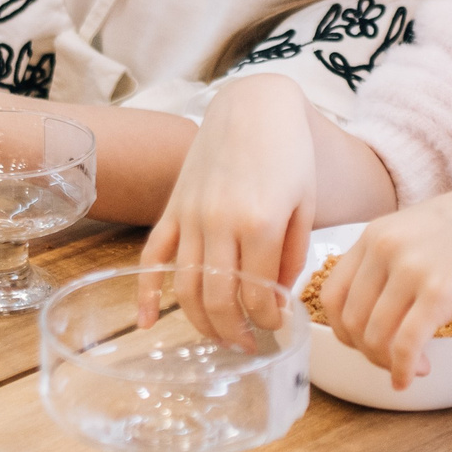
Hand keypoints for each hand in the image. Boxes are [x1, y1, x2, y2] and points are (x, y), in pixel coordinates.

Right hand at [142, 74, 318, 345]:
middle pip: (216, 299)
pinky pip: (152, 256)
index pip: (258, 296)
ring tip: (219, 338)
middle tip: (248, 346)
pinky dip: (145, 292)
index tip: (277, 327)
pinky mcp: (173, 208)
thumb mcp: (305, 203)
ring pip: (185, 286)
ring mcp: (191, 216)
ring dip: (199, 322)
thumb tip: (277, 299)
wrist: (254, 105)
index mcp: (260, 224)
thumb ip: (293, 253)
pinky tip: (147, 321)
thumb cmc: (288, 153)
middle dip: (233, 332)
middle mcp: (220, 224)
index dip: (268, 321)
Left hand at [320, 181, 451, 388]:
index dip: (343, 329)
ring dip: (388, 364)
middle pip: (350, 321)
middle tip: (393, 360)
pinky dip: (402, 370)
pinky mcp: (439, 292)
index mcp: (375, 233)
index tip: (365, 343)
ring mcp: (411, 269)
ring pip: (374, 337)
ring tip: (413, 366)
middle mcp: (385, 248)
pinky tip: (412, 376)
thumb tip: (371, 304)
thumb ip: (390, 256)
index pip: (332, 295)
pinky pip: (405, 345)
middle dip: (367, 352)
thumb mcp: (419, 228)